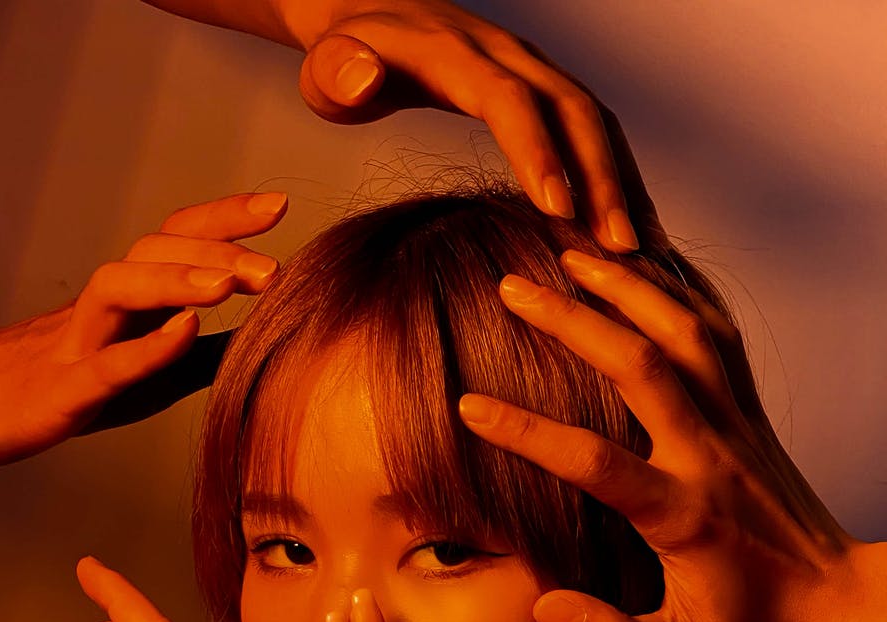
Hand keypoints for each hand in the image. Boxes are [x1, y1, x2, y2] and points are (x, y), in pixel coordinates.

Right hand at [0, 190, 285, 464]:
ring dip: (177, 280)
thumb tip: (258, 340)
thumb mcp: (146, 370)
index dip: (222, 219)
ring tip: (230, 287)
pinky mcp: (66, 390)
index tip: (276, 207)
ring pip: (118, 289)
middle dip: (214, 250)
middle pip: (152, 251)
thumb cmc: (70, 388)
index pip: (175, 241)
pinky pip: (107, 363)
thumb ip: (198, 356)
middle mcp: (103, 307)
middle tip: (272, 268)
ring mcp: (79, 342)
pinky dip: (147, 346)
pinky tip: (186, 331)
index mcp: (127, 299)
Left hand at [144, 1, 650, 247]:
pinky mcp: (544, 90)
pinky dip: (618, 177)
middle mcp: (508, 55)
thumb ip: (339, 76)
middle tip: (621, 249)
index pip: (510, 102)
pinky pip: (592, 130)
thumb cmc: (345, 59)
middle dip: (603, 179)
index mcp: (457, 55)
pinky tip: (628, 229)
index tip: (559, 213)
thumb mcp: (328, 68)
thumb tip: (360, 76)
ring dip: (622, 182)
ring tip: (642, 251)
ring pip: (594, 120)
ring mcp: (533, 70)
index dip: (539, 154)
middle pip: (573, 110)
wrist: (370, 18)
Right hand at [459, 253, 871, 621]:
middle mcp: (710, 455)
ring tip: (570, 249)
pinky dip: (679, 290)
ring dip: (625, 286)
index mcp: (682, 514)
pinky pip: (717, 334)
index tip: (467, 406)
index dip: (527, 432)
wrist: (834, 603)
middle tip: (512, 286)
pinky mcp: (751, 413)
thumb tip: (542, 608)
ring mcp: (735, 425)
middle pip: (641, 365)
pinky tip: (643, 266)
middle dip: (572, 319)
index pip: (595, 462)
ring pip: (683, 332)